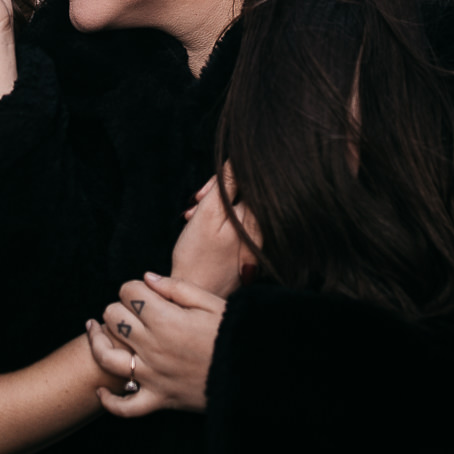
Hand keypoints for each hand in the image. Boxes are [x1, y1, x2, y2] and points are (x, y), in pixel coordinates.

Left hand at [85, 274, 225, 416]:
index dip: (132, 287)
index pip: (129, 292)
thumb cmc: (234, 334)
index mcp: (166, 319)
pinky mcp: (159, 400)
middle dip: (118, 309)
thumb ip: (175, 288)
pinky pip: (125, 407)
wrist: (252, 375)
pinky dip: (110, 401)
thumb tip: (146, 277)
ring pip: (106, 358)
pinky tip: (102, 391)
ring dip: (98, 342)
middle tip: (129, 310)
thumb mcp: (210, 302)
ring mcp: (152, 376)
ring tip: (95, 331)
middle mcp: (153, 347)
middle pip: (113, 319)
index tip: (142, 292)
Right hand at [171, 168, 259, 297]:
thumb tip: (238, 161)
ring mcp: (254, 241)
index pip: (244, 182)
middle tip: (194, 208)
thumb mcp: (207, 215)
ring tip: (193, 220)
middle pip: (239, 194)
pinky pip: (233, 224)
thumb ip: (224, 186)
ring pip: (233, 208)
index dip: (221, 182)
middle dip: (214, 195)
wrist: (196, 293)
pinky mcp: (246, 250)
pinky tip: (202, 231)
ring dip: (212, 209)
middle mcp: (260, 229)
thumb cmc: (196, 256)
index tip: (202, 196)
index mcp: (254, 218)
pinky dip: (216, 223)